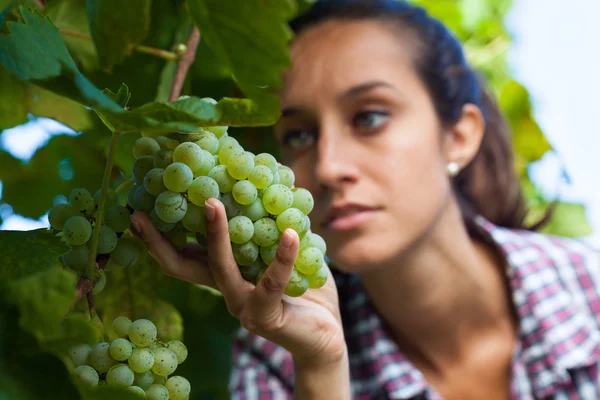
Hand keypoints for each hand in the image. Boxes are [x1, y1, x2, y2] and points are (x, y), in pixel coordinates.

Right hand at [130, 198, 345, 365]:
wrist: (326, 331)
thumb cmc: (303, 286)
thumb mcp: (279, 248)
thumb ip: (266, 223)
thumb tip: (263, 175)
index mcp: (222, 273)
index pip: (182, 254)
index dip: (157, 235)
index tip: (138, 208)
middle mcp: (224, 289)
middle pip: (180, 266)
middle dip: (158, 239)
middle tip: (141, 212)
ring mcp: (241, 305)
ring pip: (219, 268)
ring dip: (215, 235)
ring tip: (213, 204)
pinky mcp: (265, 315)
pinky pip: (272, 282)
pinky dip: (282, 257)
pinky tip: (291, 234)